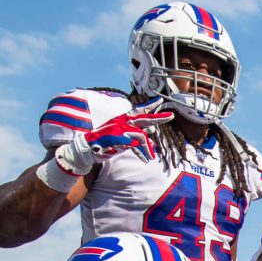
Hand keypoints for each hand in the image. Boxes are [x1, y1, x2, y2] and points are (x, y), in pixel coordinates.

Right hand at [55, 98, 171, 173]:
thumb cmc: (107, 142)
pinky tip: (145, 160)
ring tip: (150, 157)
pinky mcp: (119, 137)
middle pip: (144, 118)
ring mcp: (121, 128)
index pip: (139, 110)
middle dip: (158, 118)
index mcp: (124, 119)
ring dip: (147, 148)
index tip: (160, 101)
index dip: (150, 106)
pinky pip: (135, 144)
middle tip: (171, 115)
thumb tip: (152, 137)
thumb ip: (137, 136)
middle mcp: (123, 121)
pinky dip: (140, 152)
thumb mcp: (124, 138)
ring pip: (141, 135)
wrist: (90, 147)